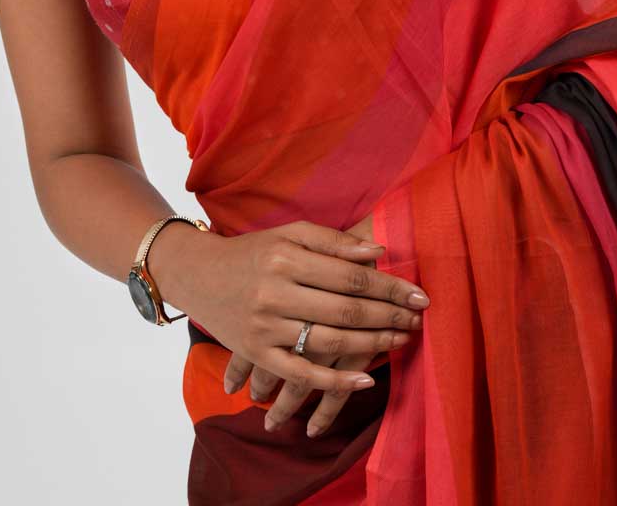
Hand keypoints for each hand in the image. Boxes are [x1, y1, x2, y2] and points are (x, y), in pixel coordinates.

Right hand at [222, 212, 430, 437]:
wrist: (198, 274)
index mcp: (286, 257)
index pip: (350, 275)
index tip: (419, 293)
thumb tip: (377, 250)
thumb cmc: (253, 252)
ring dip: (372, 344)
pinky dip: (336, 382)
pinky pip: (303, 373)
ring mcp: (265, 327)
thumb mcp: (288, 233)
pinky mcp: (258, 353)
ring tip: (401, 339)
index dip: (389, 286)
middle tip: (419, 318)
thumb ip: (332, 241)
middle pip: (345, 310)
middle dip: (388, 315)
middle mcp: (275, 292)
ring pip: (329, 342)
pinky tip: (367, 379)